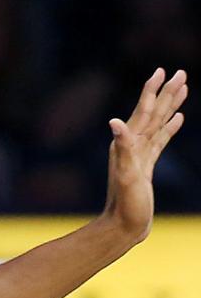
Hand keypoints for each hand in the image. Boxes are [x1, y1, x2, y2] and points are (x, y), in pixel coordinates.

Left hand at [102, 67, 187, 241]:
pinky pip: (160, 139)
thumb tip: (115, 122)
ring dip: (170, 105)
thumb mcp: (126, 176)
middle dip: (167, 92)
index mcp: (127, 144)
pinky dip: (169, 127)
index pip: (143, 111)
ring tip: (182, 87)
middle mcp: (131, 145)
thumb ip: (122, 149)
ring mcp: (139, 154)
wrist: (123, 226)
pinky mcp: (146, 164)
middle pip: (153, 112)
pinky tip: (178, 118)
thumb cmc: (125, 204)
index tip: (162, 70)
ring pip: (158, 123)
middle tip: (181, 72)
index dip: (152, 91)